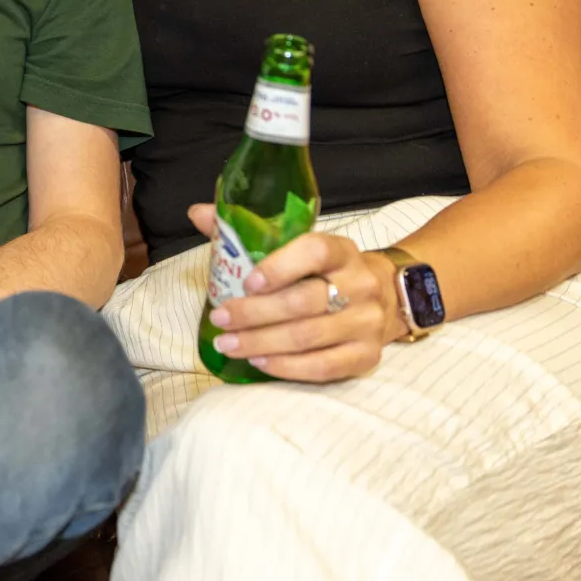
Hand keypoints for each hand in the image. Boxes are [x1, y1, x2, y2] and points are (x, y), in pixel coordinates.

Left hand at [190, 203, 402, 381]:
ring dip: (262, 343)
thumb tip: (197, 213)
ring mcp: (367, 322)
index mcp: (341, 250)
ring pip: (309, 336)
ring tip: (228, 344)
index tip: (246, 282)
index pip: (314, 251)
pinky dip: (287, 367)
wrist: (384, 298)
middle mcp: (360, 284)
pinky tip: (259, 362)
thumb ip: (247, 230)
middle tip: (221, 319)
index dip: (279, 267)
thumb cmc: (324, 271)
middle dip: (255, 313)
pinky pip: (324, 366)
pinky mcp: (367, 356)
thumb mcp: (296, 246)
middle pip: (304, 301)